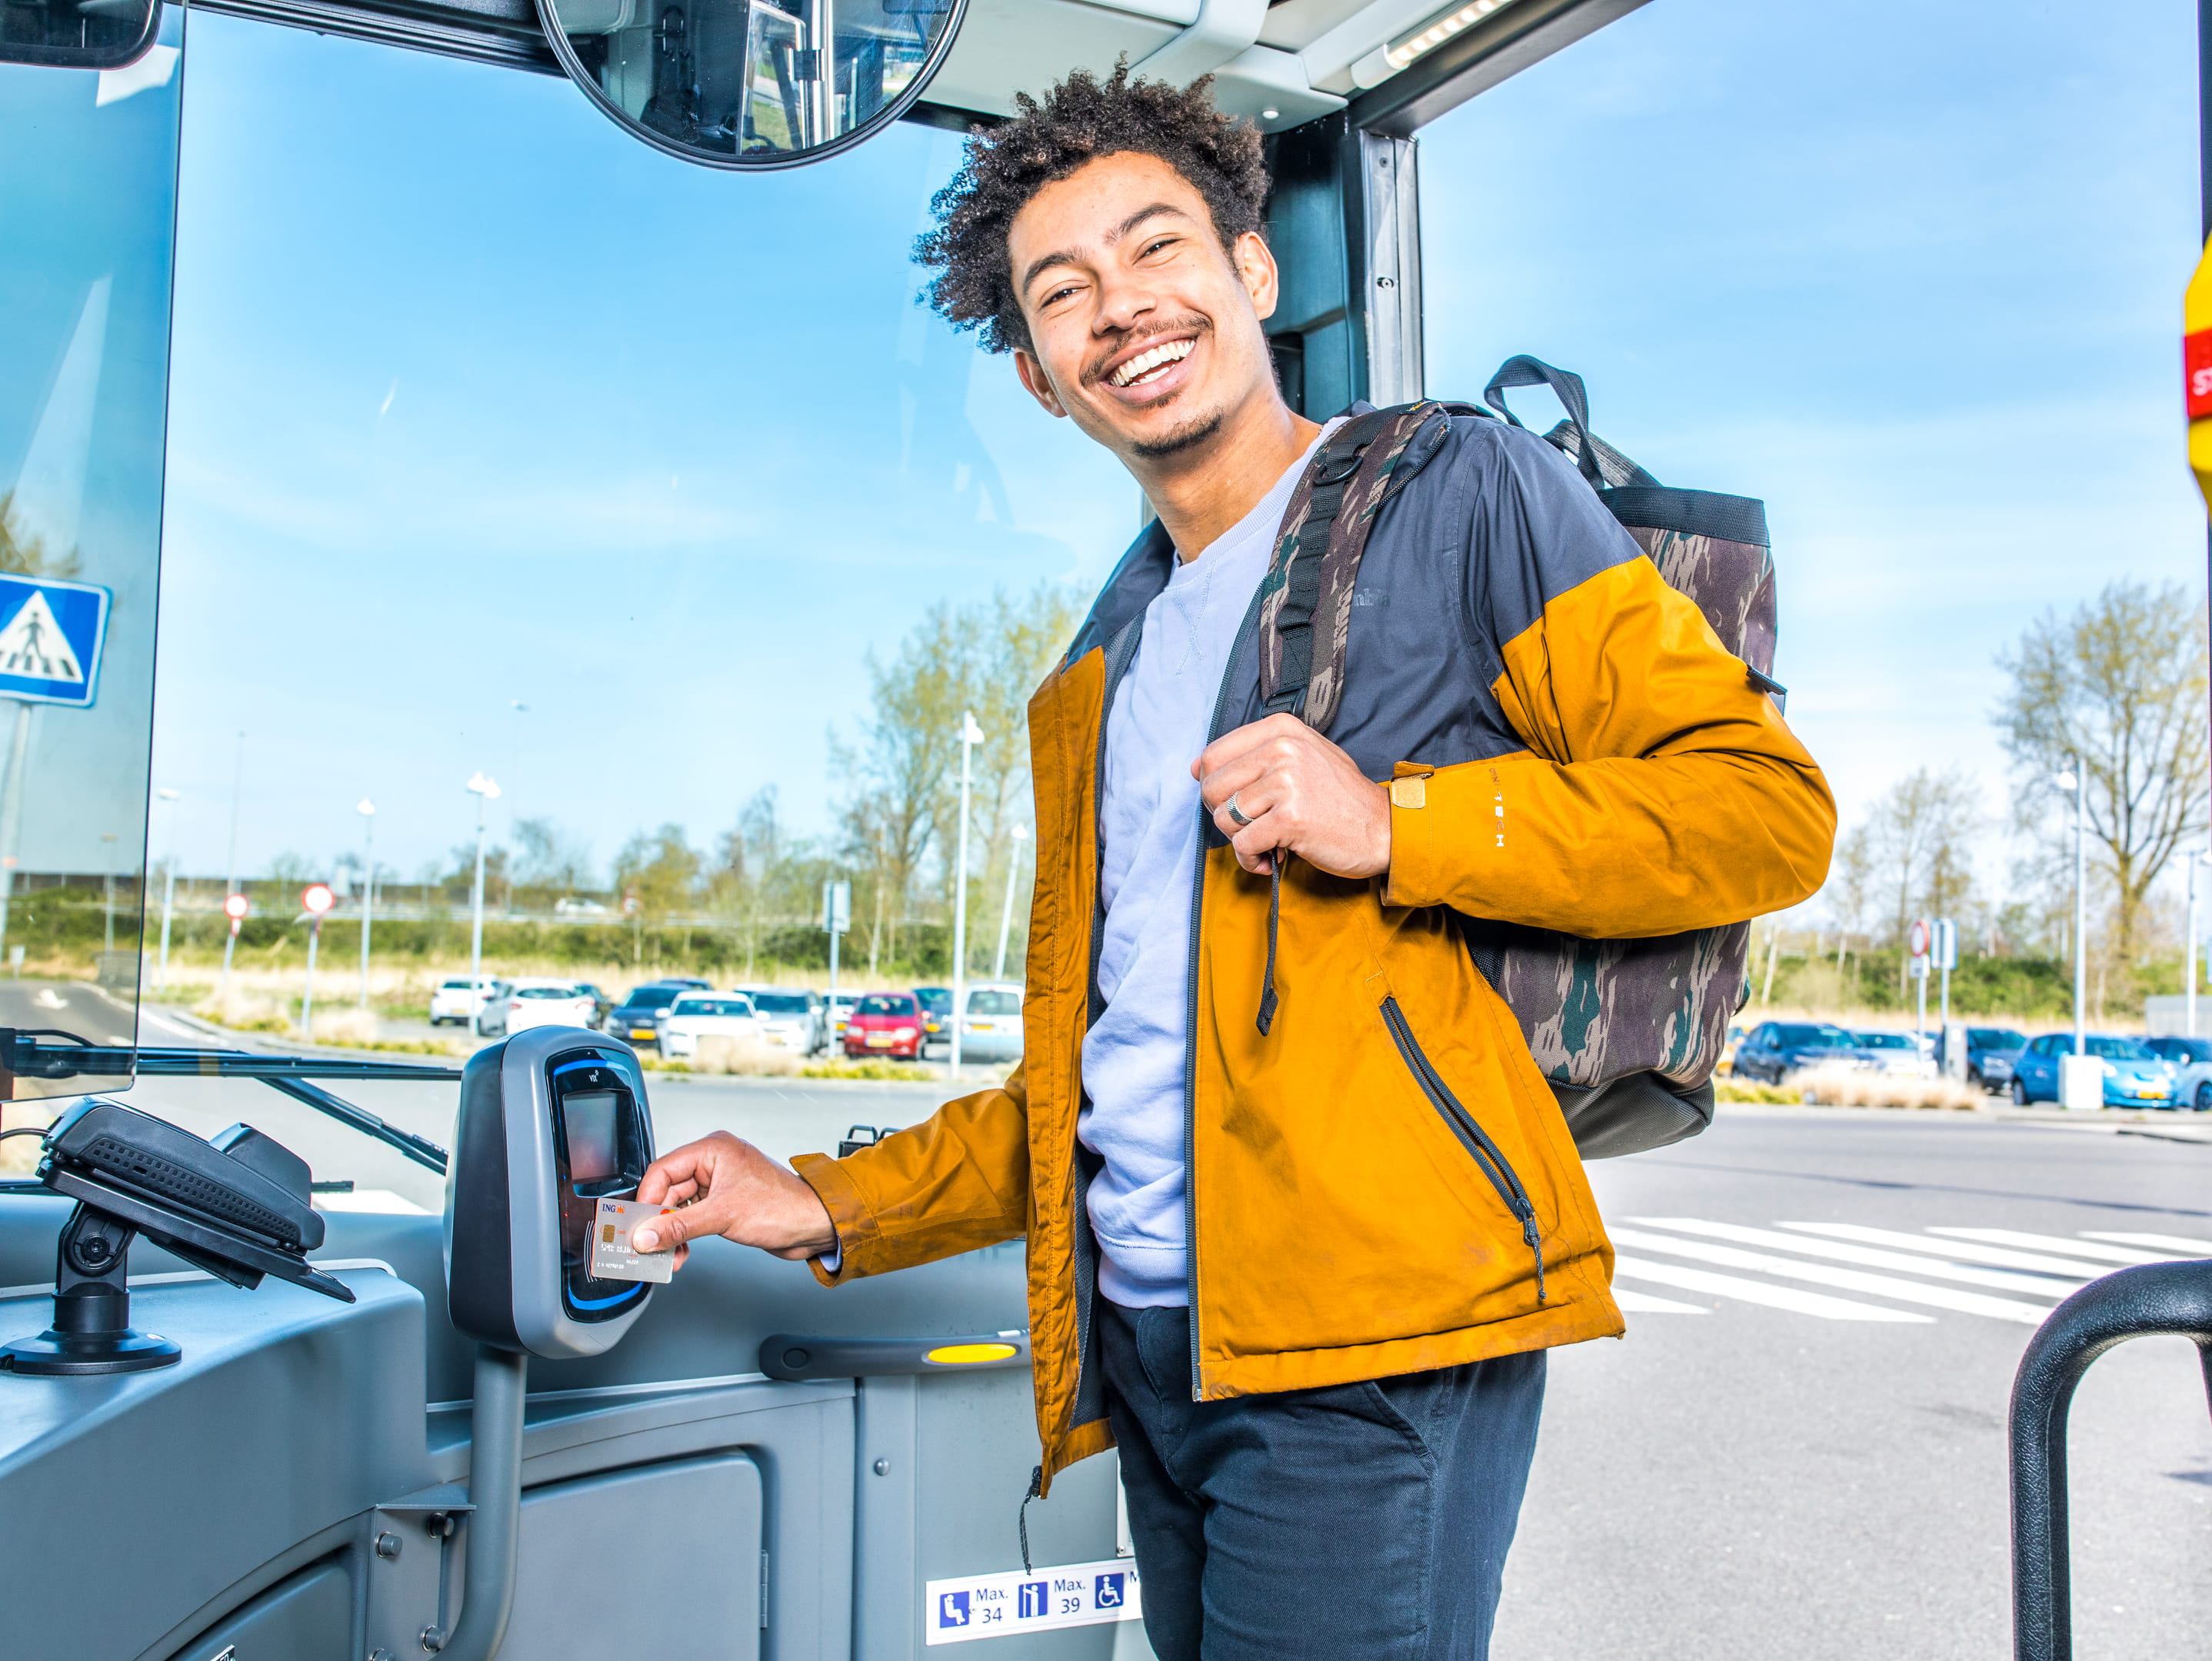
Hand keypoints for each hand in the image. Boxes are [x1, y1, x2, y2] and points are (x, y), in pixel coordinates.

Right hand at [631, 1132, 837, 1268]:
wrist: (814, 1226)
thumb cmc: (783, 1207)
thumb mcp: (722, 1216)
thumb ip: (678, 1227)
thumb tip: (645, 1235)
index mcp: (712, 1150)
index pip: (662, 1170)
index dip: (646, 1199)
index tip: (635, 1225)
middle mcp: (714, 1163)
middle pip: (667, 1191)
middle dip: (658, 1221)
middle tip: (646, 1246)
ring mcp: (719, 1184)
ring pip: (678, 1208)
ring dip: (670, 1233)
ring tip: (666, 1255)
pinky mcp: (724, 1204)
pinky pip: (692, 1218)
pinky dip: (683, 1235)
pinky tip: (681, 1252)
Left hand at [1193, 713, 1391, 877]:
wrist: (1384, 829)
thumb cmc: (1340, 798)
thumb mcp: (1304, 756)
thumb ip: (1256, 755)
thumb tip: (1198, 767)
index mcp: (1281, 730)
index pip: (1213, 756)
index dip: (1214, 787)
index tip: (1235, 802)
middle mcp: (1282, 749)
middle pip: (1212, 788)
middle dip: (1225, 815)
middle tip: (1253, 825)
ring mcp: (1287, 782)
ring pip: (1224, 818)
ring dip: (1241, 840)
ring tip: (1268, 841)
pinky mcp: (1290, 818)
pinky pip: (1243, 845)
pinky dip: (1251, 860)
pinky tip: (1271, 858)